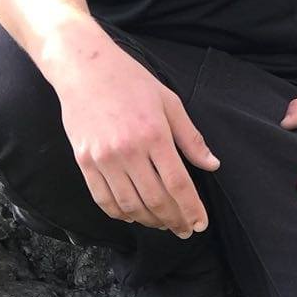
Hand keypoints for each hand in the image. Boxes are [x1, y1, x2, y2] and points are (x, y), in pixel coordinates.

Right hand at [54, 36, 220, 237]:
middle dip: (174, 220)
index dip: (191, 209)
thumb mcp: (168, 101)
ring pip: (130, 205)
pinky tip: (133, 214)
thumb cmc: (130, 80)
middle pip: (155, 200)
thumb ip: (190, 137)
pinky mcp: (84, 162)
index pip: (177, 184)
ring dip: (149, 221)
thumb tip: (212, 164)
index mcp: (154, 133)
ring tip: (162, 222)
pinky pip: (104, 200)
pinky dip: (120, 214)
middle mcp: (128, 150)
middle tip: (184, 228)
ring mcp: (103, 158)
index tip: (200, 224)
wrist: (85, 68)